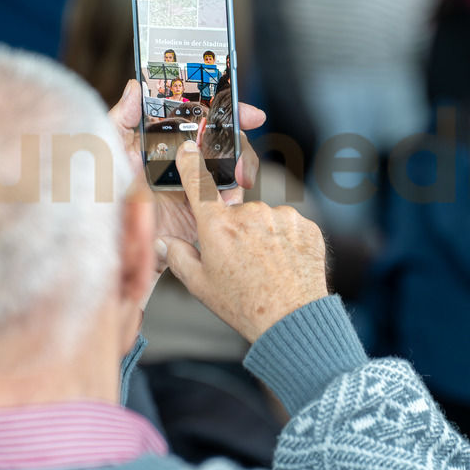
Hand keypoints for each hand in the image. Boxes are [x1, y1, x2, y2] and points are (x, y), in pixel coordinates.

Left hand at [108, 80, 263, 244]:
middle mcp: (183, 159)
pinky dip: (234, 198)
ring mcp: (194, 185)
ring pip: (232, 168)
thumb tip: (135, 86)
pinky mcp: (200, 211)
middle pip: (224, 140)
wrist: (112, 243)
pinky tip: (230, 199)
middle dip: (241, 142)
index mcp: (165, 140)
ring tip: (239, 177)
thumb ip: (121, 118)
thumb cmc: (103, 196)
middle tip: (242, 152)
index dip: (228, 110)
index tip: (250, 114)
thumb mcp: (108, 151)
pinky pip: (226, 201)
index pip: (202, 117)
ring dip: (242, 169)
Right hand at [157, 141, 327, 342]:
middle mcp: (249, 214)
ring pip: (265, 220)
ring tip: (266, 268)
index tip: (188, 149)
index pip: (198, 183)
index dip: (190, 163)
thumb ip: (178, 257)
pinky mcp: (305, 225)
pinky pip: (289, 227)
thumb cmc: (245, 306)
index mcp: (217, 226)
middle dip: (236, 232)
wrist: (293, 320)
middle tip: (242, 263)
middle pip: (236, 213)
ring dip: (263, 237)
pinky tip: (285, 266)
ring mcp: (280, 217)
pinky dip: (286, 242)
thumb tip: (165, 241)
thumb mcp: (200, 285)